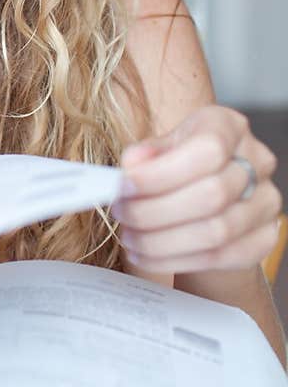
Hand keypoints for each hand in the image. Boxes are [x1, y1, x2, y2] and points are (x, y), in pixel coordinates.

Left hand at [113, 105, 282, 275]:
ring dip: (160, 241)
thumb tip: (132, 164)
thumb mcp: (161, 149)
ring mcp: (265, 203)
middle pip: (212, 195)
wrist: (207, 201)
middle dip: (154, 211)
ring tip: (129, 237)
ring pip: (215, 232)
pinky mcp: (263, 239)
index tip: (123, 187)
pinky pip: (218, 257)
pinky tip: (145, 255)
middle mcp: (256, 161)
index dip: (161, 173)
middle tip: (121, 215)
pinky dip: (172, 260)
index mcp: (229, 127)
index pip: (207, 150)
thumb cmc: (179, 167)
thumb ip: (146, 154)